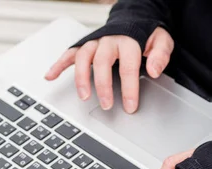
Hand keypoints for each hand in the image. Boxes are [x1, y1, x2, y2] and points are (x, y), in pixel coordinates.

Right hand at [44, 27, 173, 113]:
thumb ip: (160, 55)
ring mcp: (94, 43)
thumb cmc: (146, 34)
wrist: (133, 18)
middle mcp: (108, 40)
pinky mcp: (84, 46)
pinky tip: (50, 76)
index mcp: (128, 39)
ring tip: (83, 96)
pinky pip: (69, 54)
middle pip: (102, 62)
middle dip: (103, 85)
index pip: (128, 66)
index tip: (130, 106)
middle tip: (107, 105)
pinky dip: (58, 65)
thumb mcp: (161, 41)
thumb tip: (154, 70)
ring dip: (81, 78)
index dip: (129, 88)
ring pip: (83, 58)